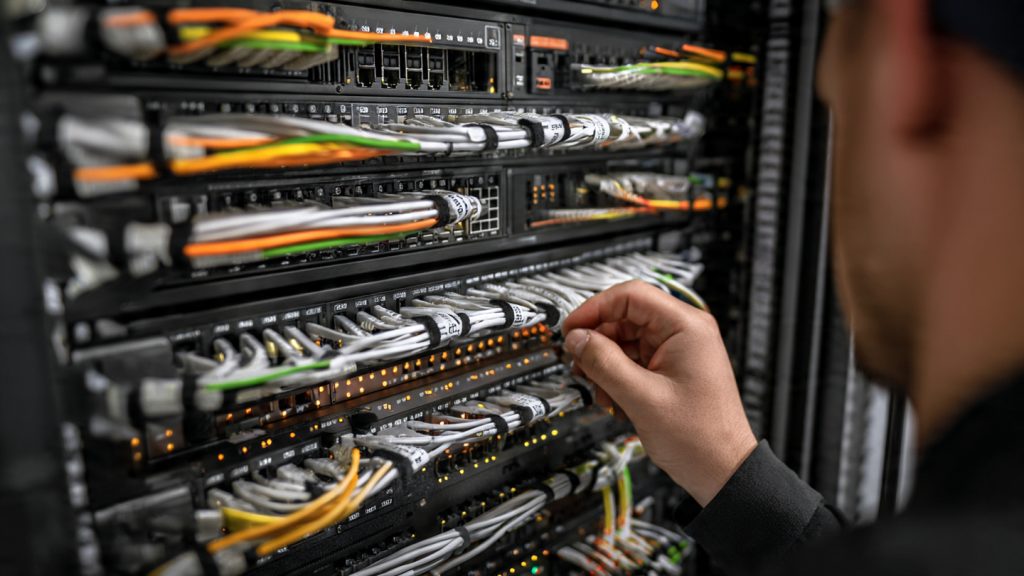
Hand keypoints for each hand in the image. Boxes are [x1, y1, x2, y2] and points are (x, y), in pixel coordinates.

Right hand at [562, 280, 756, 505]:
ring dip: (605, 366)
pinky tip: (614, 401)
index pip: (630, 296)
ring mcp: (676, 351)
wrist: (721, 471)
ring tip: (601, 392)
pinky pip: (632, 361)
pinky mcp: (669, 369)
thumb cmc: (699, 437)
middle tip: (577, 365)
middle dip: (598, 344)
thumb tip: (576, 339)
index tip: (571, 330)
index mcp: (686, 327)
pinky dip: (617, 378)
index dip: (594, 309)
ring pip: (624, 342)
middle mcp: (683, 333)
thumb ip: (604, 363)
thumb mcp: (642, 398)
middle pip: (624, 318)